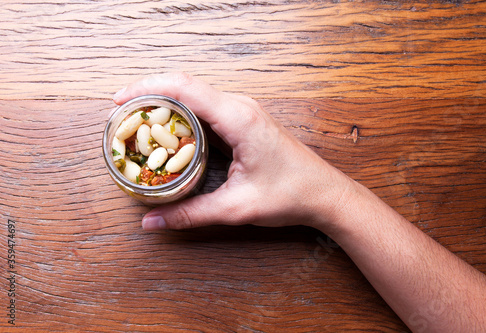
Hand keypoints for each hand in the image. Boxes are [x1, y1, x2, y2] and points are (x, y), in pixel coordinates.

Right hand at [113, 73, 351, 230]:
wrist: (324, 192)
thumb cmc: (290, 194)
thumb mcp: (236, 207)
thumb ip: (191, 213)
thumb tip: (151, 222)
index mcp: (238, 118)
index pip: (184, 87)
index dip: (146, 88)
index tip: (119, 101)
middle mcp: (240, 106)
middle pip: (185, 86)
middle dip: (150, 96)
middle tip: (122, 117)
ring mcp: (243, 111)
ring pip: (195, 95)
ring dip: (166, 105)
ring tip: (138, 123)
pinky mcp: (244, 121)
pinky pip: (207, 108)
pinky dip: (183, 115)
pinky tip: (169, 133)